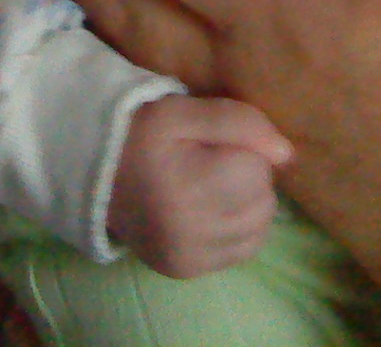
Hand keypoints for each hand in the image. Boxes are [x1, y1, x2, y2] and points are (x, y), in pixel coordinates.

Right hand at [107, 95, 291, 277]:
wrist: (93, 173)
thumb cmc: (141, 134)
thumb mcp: (183, 110)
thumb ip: (239, 122)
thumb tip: (287, 154)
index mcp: (186, 188)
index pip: (257, 169)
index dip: (243, 149)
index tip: (211, 143)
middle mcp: (187, 233)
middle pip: (262, 203)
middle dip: (249, 178)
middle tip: (211, 163)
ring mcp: (186, 257)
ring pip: (259, 230)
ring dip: (247, 206)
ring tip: (212, 187)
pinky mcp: (184, 270)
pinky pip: (241, 252)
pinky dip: (237, 230)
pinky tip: (211, 210)